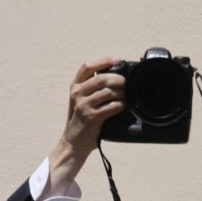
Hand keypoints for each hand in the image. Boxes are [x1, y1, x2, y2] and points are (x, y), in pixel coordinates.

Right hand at [44, 58, 124, 196]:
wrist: (75, 140)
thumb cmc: (82, 118)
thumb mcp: (82, 99)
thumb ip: (93, 87)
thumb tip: (117, 76)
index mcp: (75, 86)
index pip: (87, 66)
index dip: (103, 61)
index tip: (117, 60)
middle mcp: (77, 93)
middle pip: (101, 78)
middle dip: (118, 79)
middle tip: (127, 83)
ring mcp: (83, 105)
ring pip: (108, 92)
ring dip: (121, 94)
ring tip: (126, 97)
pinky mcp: (91, 117)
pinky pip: (111, 107)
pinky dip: (120, 106)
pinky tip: (122, 107)